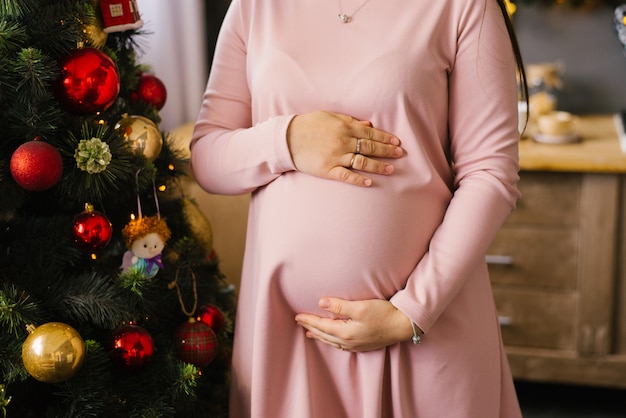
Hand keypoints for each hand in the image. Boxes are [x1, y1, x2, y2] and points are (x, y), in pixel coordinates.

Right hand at [286, 111, 402, 186]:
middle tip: (399, 154)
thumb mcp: (328, 116)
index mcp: (344, 127)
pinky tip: (369, 182)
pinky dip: (358, 179)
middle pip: (370, 147)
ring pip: (362, 162)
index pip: (370, 133)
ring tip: (391, 170)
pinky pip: (346, 176)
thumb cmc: (307, 125)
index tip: (396, 142)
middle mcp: (342, 141)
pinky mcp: (327, 170)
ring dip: (378, 166)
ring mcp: (335, 156)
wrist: (286, 139)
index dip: (385, 138)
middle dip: (387, 151)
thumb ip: (349, 120)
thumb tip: (368, 125)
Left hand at [294, 297, 417, 351]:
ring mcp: (356, 345)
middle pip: (324, 335)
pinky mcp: (362, 345)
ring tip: (310, 333)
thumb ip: (340, 306)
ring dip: (319, 336)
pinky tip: (331, 339)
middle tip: (299, 322)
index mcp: (345, 332)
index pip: (321, 326)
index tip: (297, 316)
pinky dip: (331, 340)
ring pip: (331, 341)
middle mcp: (348, 342)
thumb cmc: (384, 314)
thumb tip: (321, 303)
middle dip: (310, 328)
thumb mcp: (361, 307)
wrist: (403, 325)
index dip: (308, 320)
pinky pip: (340, 344)